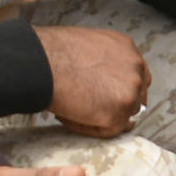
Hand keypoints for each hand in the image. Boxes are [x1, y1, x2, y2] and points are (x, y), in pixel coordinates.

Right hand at [38, 21, 151, 135]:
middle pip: (136, 96)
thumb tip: (100, 81)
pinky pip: (108, 130)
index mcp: (126, 48)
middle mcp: (134, 67)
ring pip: (123, 115)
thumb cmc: (51, 54)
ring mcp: (130, 91)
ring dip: (100, 116)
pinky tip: (69, 115)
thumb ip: (102, 63)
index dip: (121, 89)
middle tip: (91, 108)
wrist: (39, 63)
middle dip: (116, 105)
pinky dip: (88, 127)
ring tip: (72, 109)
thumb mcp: (87, 46)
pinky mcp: (117, 112)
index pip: (136, 75)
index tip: (106, 96)